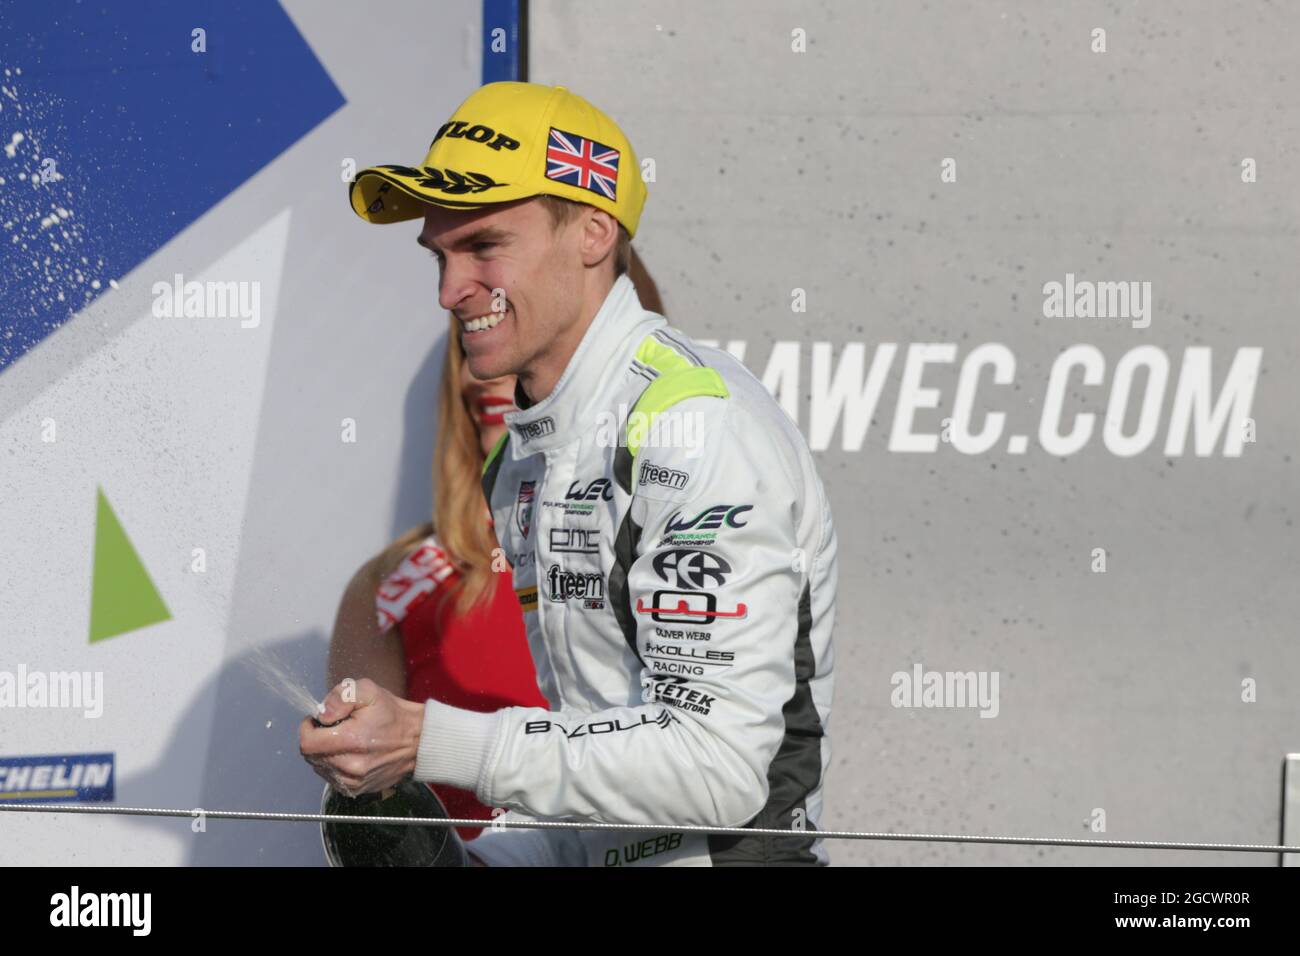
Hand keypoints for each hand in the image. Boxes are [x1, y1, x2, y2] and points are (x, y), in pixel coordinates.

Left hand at [298, 678, 425, 795]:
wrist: (419, 741)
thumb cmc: (393, 715)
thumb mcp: (369, 691)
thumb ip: (340, 697)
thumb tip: (321, 714)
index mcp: (351, 741)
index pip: (307, 743)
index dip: (307, 728)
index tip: (319, 721)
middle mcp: (350, 766)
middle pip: (310, 756)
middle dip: (317, 739)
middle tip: (336, 728)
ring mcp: (354, 782)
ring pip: (319, 767)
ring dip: (325, 753)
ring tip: (346, 741)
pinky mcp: (357, 790)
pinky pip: (331, 778)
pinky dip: (334, 765)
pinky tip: (350, 754)